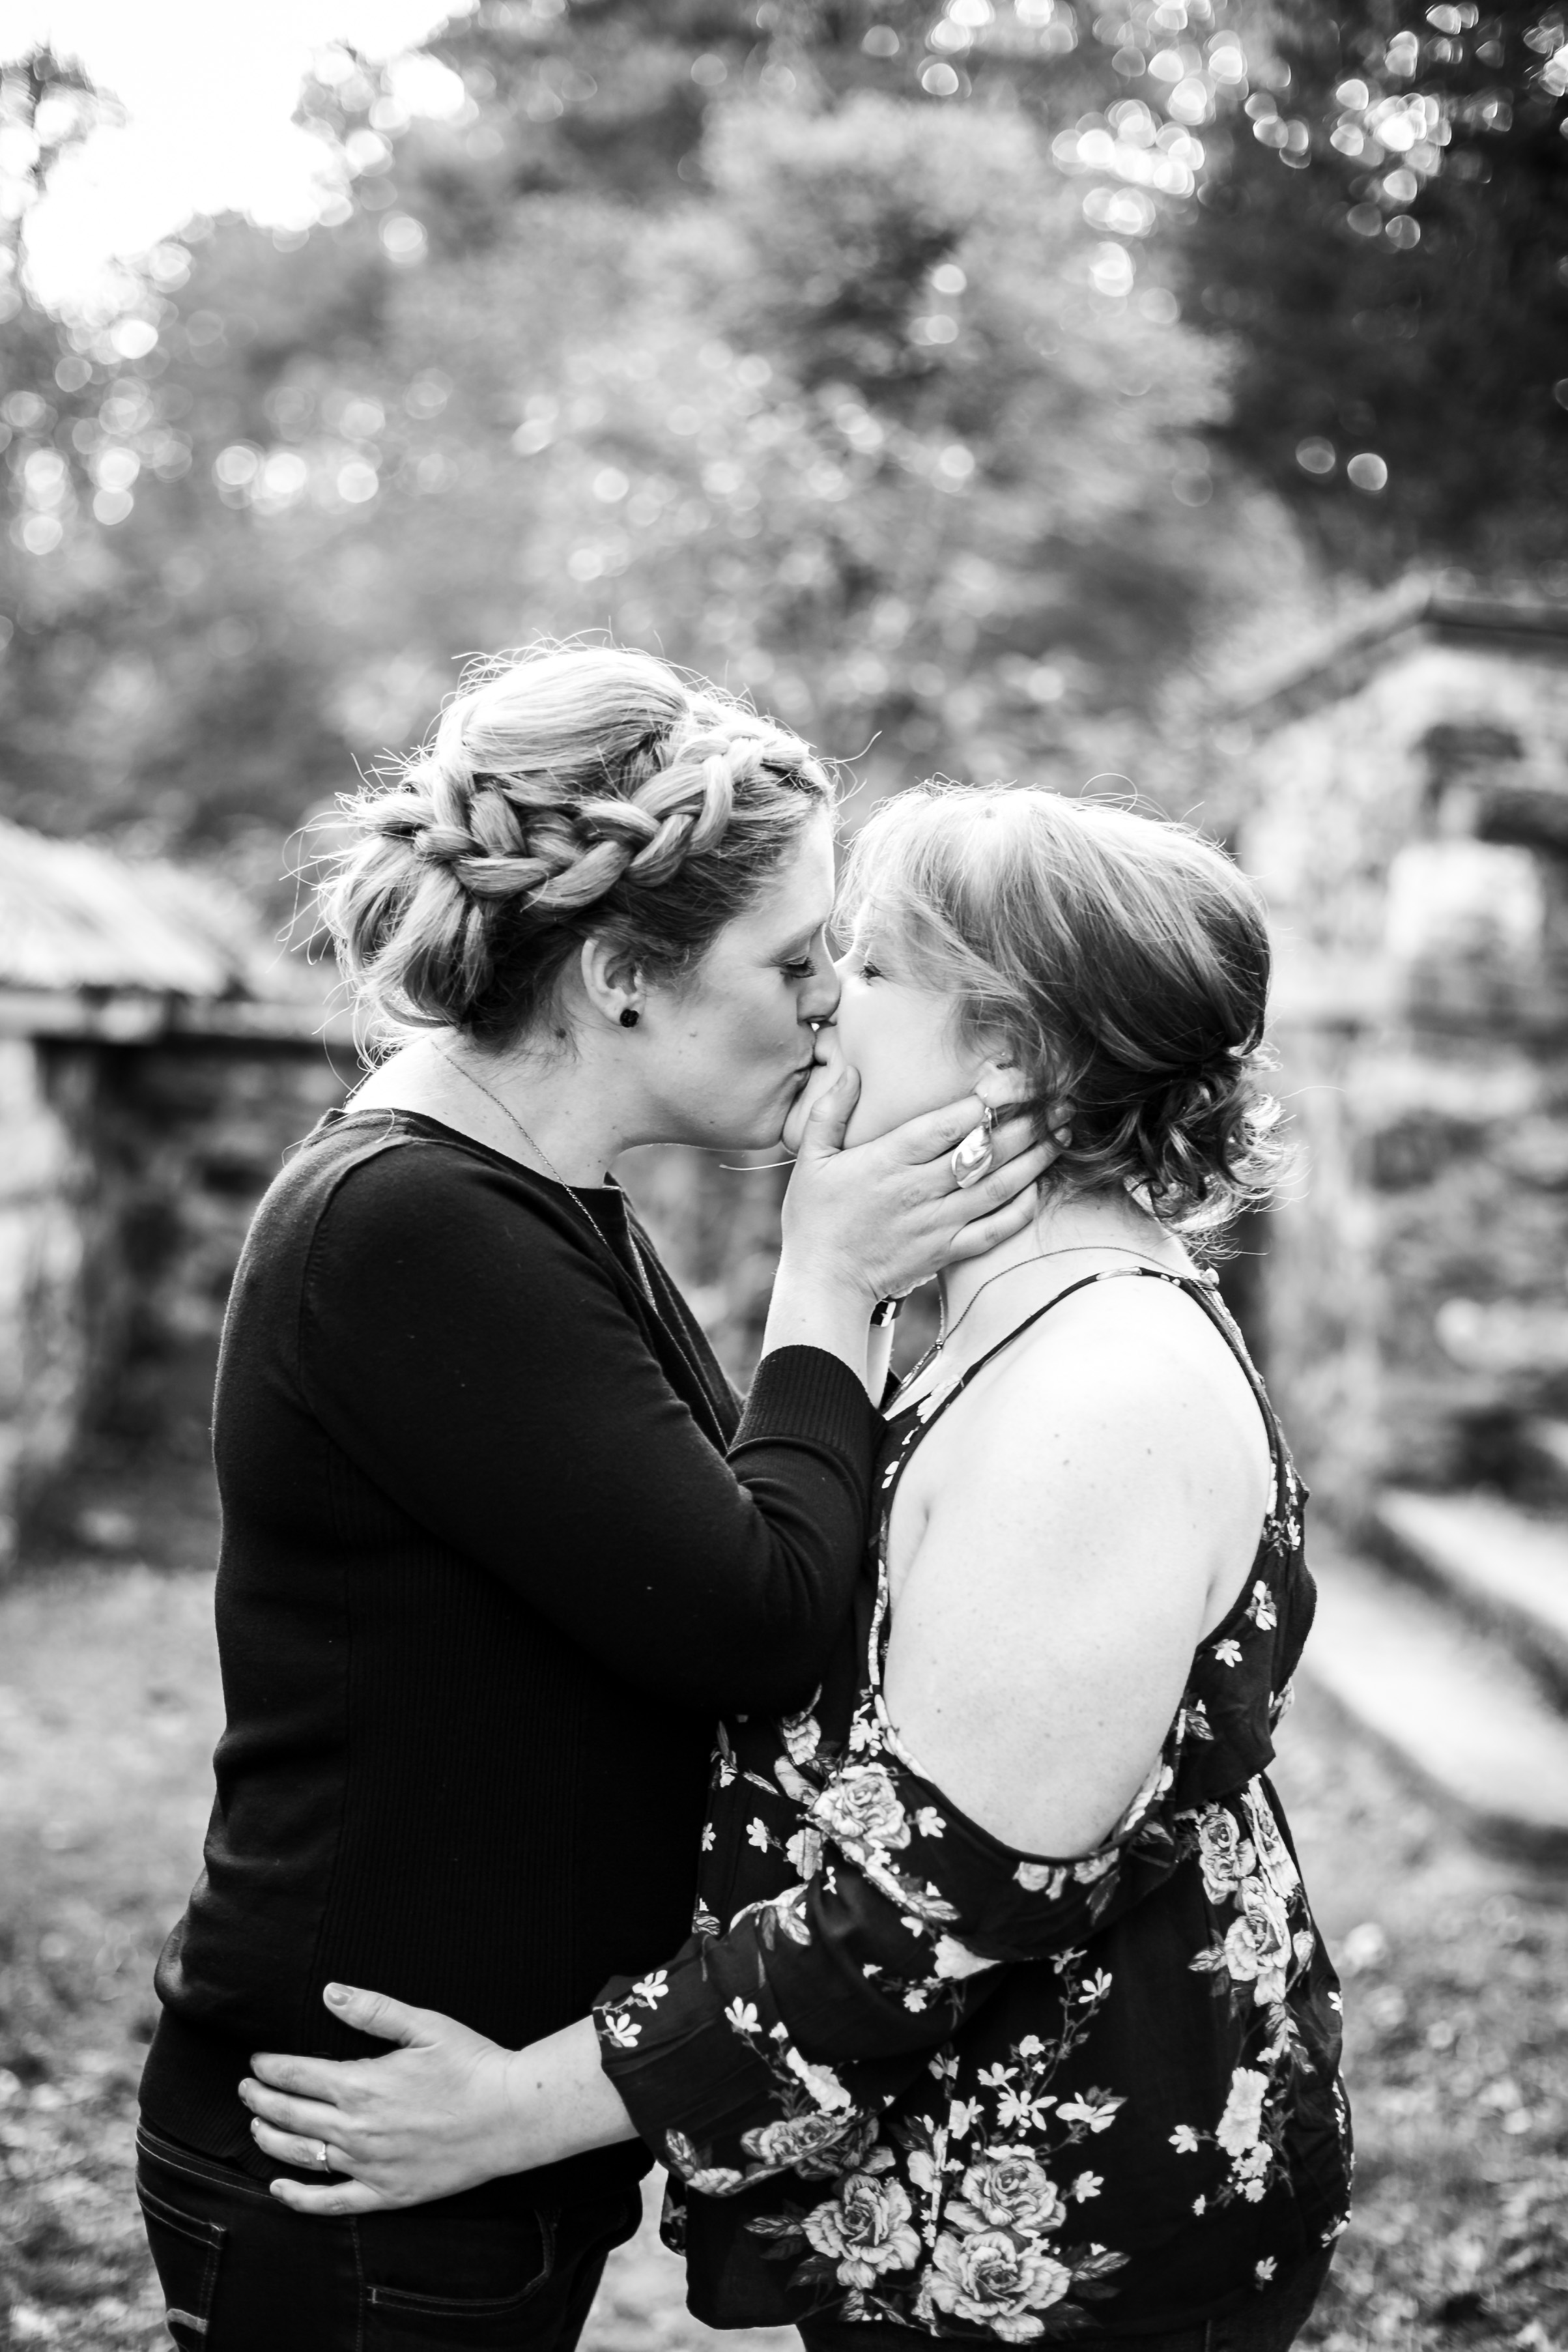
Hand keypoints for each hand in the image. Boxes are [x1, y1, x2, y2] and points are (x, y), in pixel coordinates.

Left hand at [240, 1988, 631, 2215]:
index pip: (298, 2075)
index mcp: (361, 2084)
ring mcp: (368, 2165)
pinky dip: (298, 2198)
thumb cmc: (471, 2063)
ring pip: (302, 2155)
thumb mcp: (424, 2024)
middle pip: (291, 2115)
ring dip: (270, 2139)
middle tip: (245, 2089)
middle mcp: (356, 2129)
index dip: (271, 2068)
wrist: (510, 2115)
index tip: (257, 2061)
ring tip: (255, 2127)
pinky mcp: (386, 2193)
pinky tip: (279, 2187)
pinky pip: (331, 2202)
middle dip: (260, 2100)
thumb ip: (372, 2011)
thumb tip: (329, 1993)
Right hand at [781, 1069, 1053, 1306]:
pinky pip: (994, 1231)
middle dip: (1028, 1124)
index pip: (950, 1122)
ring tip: (1061, 1136)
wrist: (822, 1282)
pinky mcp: (946, 1252)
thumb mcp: (811, 1158)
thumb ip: (830, 1110)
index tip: (1020, 1080)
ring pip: (997, 1187)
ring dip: (1034, 1160)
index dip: (990, 1099)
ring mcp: (936, 1223)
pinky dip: (1021, 1211)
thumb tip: (852, 1069)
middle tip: (1058, 1103)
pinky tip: (1039, 1189)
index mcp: (888, 1159)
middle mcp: (918, 1189)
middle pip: (985, 1151)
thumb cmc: (815, 1217)